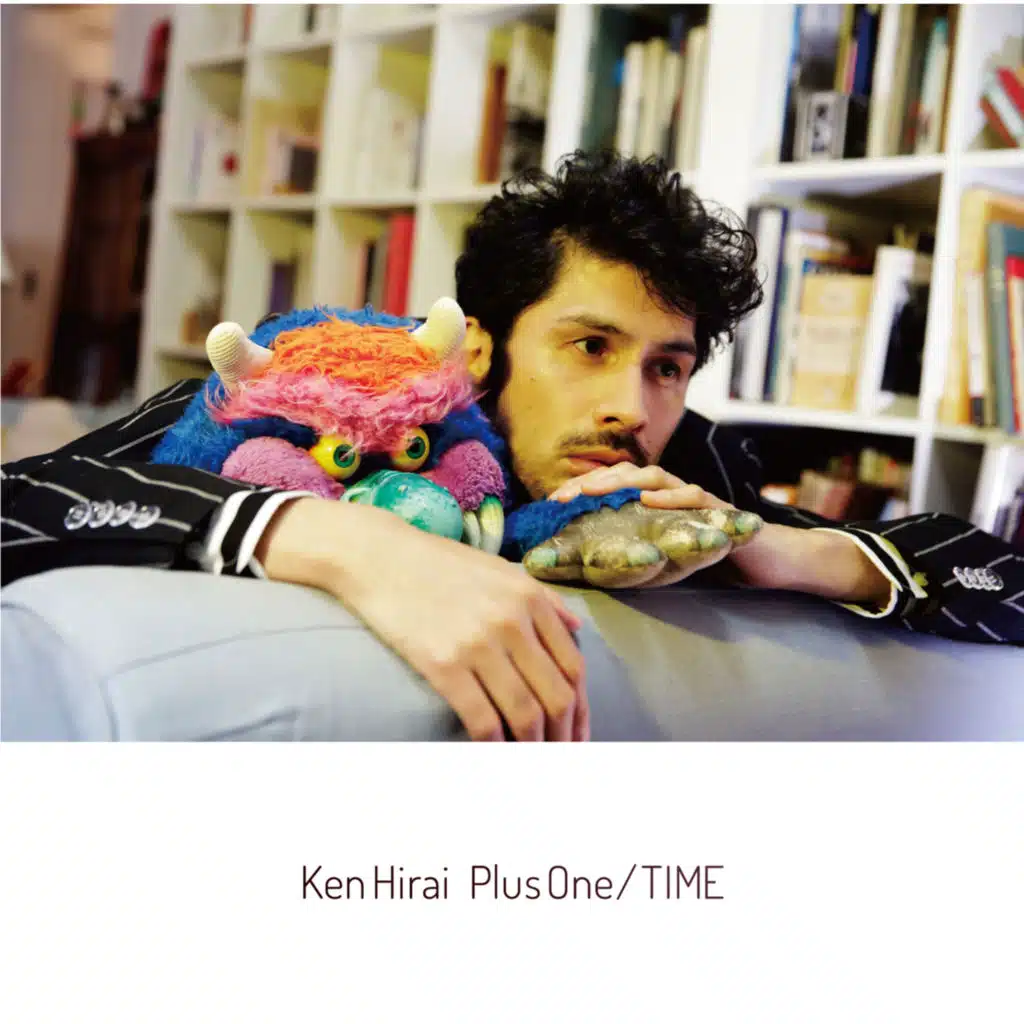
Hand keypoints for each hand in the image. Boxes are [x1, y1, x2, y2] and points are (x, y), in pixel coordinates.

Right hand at [256, 498, 587, 741]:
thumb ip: (543, 598)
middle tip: (562, 760)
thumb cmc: (438, 564)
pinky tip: (494, 754)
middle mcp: (512, 621)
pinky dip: (494, 746)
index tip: (578, 734)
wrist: (377, 556)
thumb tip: (576, 630)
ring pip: (525, 713)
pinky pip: (481, 719)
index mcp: (530, 599)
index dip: (581, 709)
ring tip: (532, 765)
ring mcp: (479, 644)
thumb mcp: (500, 569)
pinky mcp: (443, 664)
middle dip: (564, 737)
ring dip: (534, 749)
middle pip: (557, 695)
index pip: (574, 667)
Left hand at [549, 464, 890, 605]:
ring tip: (593, 489)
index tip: (549, 505)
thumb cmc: (716, 559)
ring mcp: (696, 501)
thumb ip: (635, 557)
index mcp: (655, 504)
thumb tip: (586, 572)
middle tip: (560, 496)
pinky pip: (695, 497)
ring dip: (621, 481)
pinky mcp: (721, 512)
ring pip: (653, 478)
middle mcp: (672, 495)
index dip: (581, 492)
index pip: (612, 489)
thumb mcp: (666, 558)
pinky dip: (671, 496)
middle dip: (591, 482)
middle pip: (625, 476)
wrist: (774, 561)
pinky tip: (650, 499)